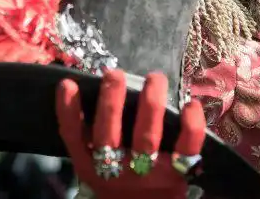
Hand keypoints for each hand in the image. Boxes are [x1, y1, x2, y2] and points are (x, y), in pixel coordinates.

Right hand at [56, 70, 205, 198]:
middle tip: (114, 74)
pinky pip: (186, 147)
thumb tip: (85, 90)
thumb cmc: (119, 185)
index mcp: (92, 168)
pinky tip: (190, 104)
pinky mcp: (177, 174)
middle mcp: (116, 171)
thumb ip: (89, 139)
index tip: (68, 83)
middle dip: (110, 100)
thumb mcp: (95, 167)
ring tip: (154, 78)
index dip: (68, 111)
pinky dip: (191, 125)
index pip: (74, 138)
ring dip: (150, 102)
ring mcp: (147, 174)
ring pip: (147, 135)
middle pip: (109, 133)